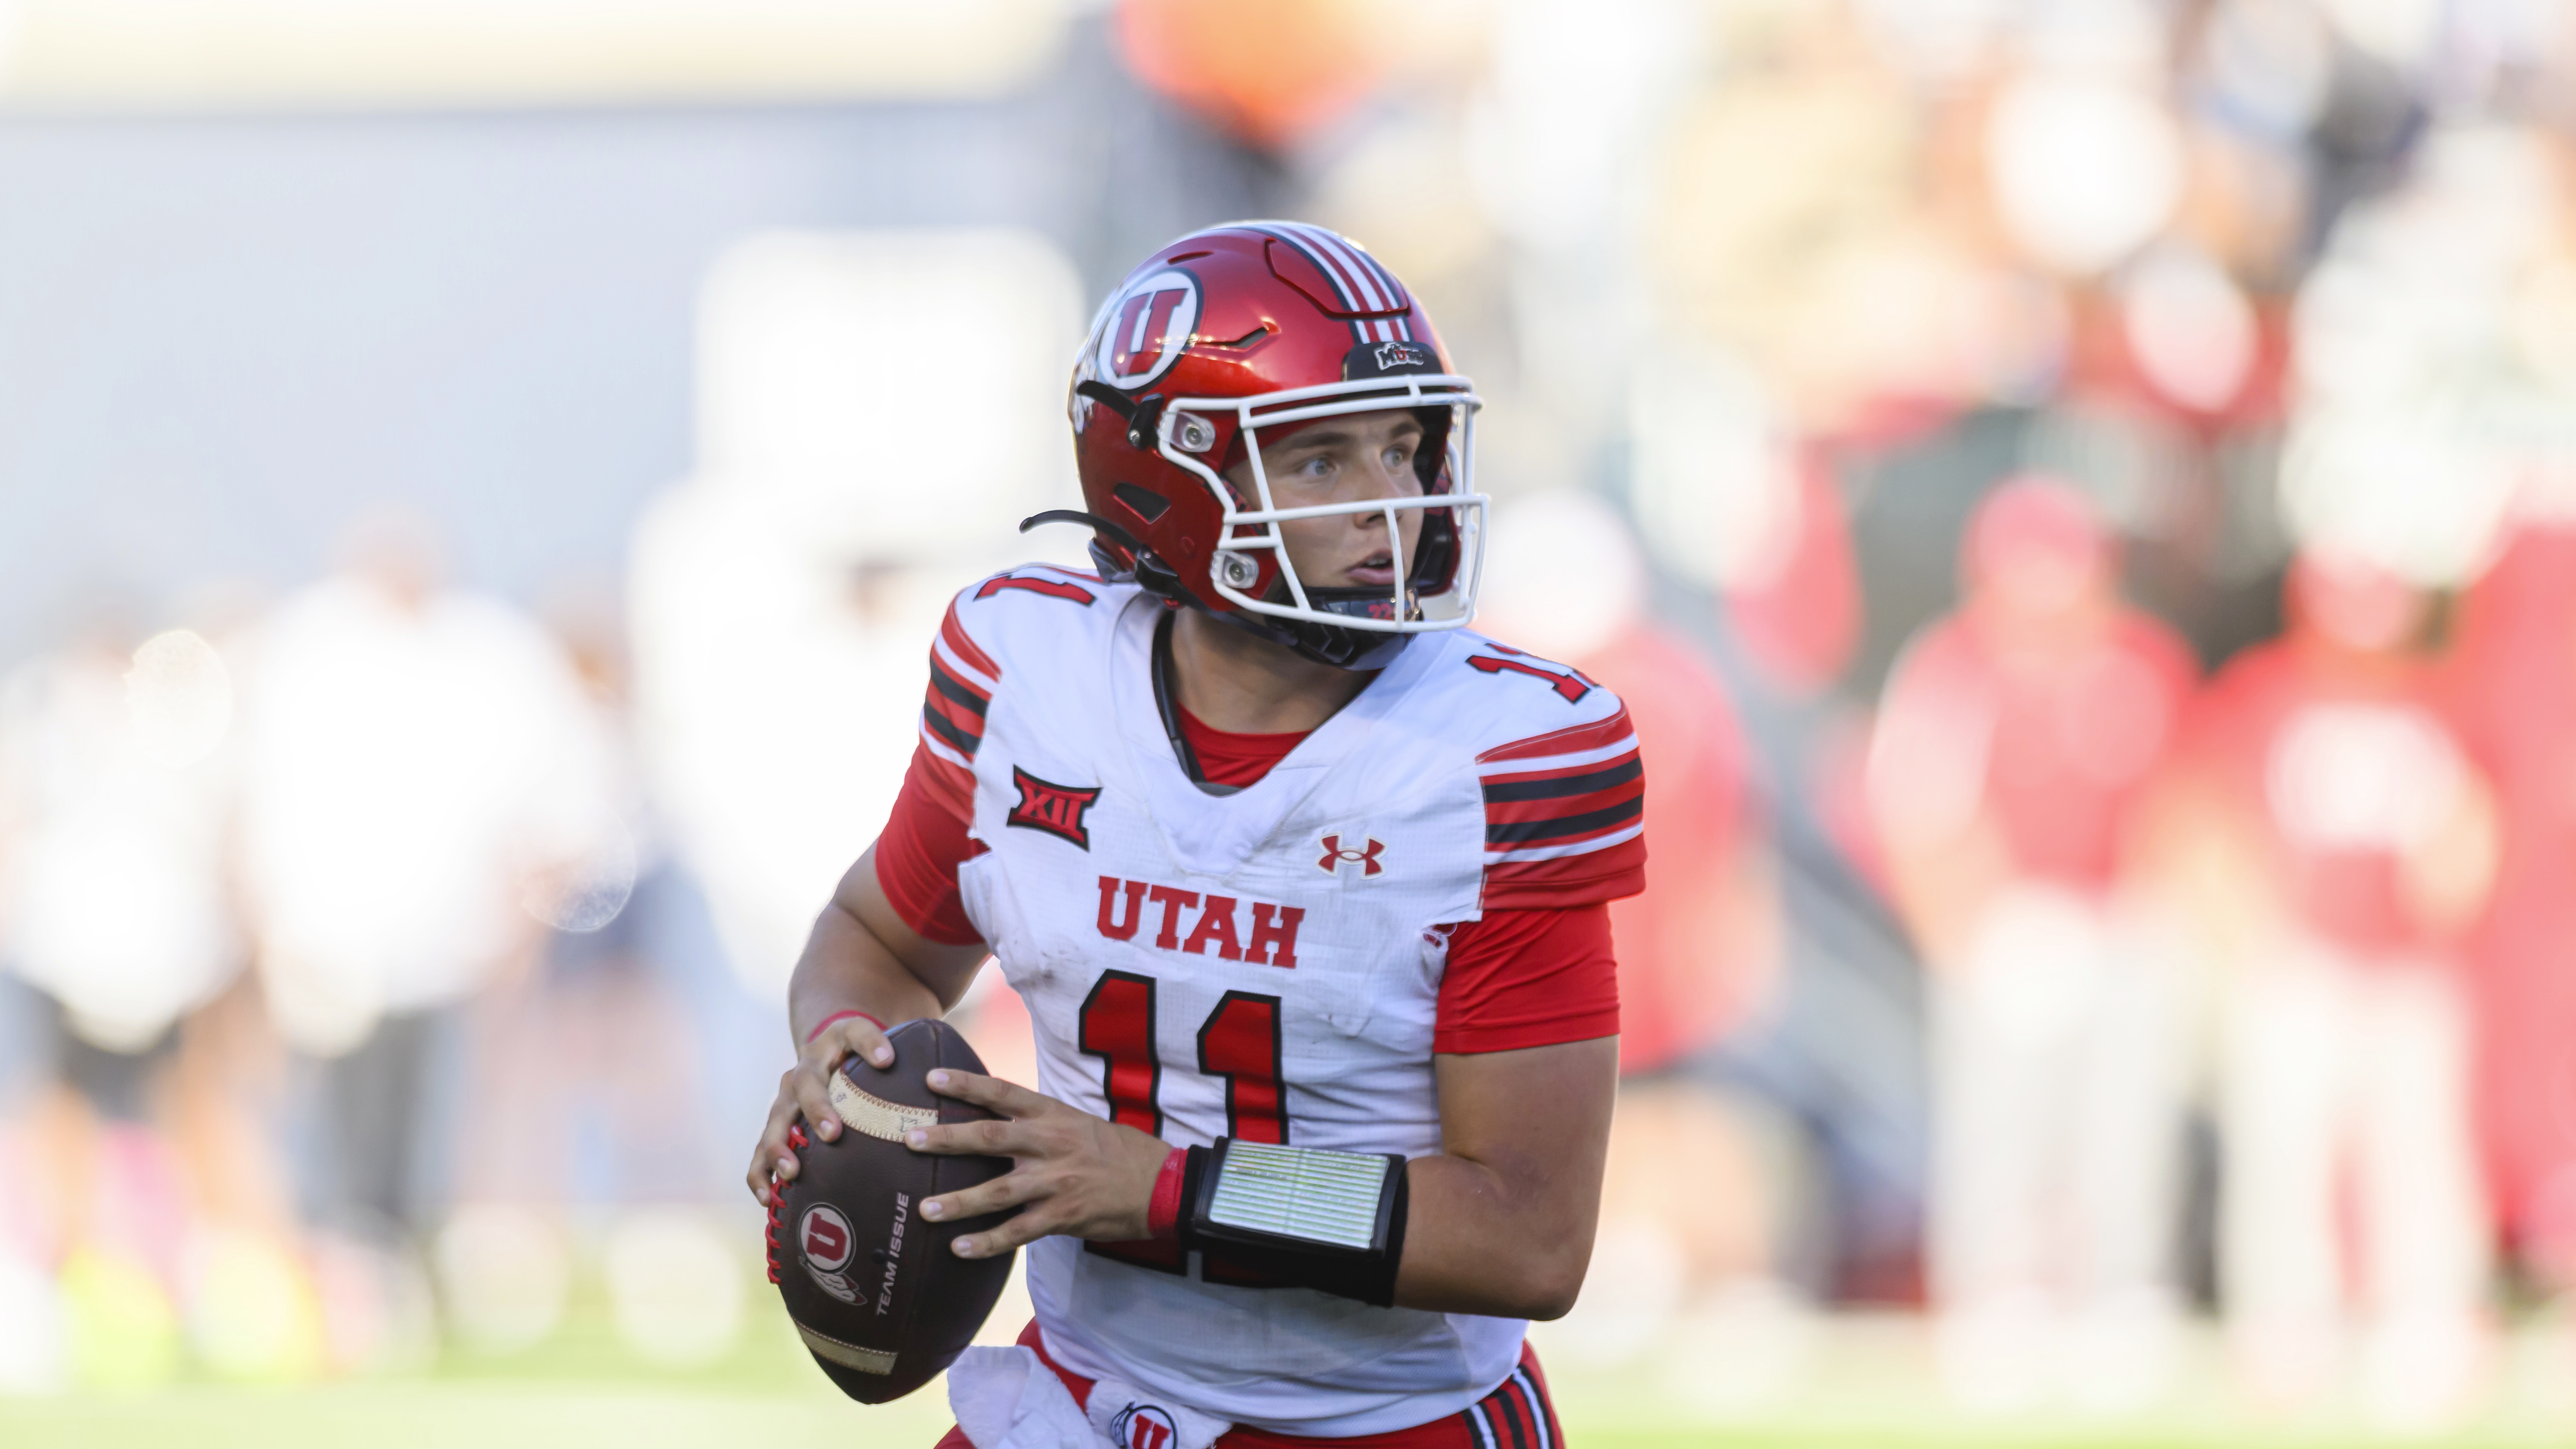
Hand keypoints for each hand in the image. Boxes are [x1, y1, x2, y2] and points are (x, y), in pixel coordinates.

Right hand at [745, 1012, 897, 1205]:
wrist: (824, 1055)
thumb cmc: (857, 1057)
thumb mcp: (874, 1045)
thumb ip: (885, 1049)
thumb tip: (893, 1062)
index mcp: (833, 1043)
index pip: (854, 1034)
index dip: (870, 1044)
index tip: (887, 1060)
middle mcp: (803, 1071)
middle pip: (805, 1086)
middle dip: (817, 1109)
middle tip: (833, 1133)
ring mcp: (785, 1100)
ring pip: (776, 1121)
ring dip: (780, 1147)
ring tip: (791, 1172)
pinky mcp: (775, 1127)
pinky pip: (760, 1151)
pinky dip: (761, 1174)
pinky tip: (769, 1197)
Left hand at [907, 1070, 1171, 1258]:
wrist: (1160, 1184)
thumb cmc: (1117, 1152)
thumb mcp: (1079, 1123)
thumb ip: (1040, 1123)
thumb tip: (998, 1121)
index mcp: (1053, 1115)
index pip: (1003, 1093)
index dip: (966, 1084)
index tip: (931, 1078)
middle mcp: (1050, 1144)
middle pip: (989, 1137)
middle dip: (947, 1139)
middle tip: (909, 1139)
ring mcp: (1055, 1182)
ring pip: (996, 1191)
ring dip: (957, 1201)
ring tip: (924, 1208)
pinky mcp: (1062, 1216)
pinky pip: (1017, 1232)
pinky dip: (987, 1242)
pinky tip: (960, 1249)